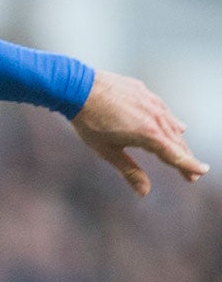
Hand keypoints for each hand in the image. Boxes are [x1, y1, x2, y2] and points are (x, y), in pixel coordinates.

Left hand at [71, 71, 207, 195]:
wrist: (79, 88)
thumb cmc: (90, 123)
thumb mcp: (108, 152)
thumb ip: (129, 171)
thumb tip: (144, 192)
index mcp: (150, 134)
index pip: (175, 155)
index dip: (189, 166)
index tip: (201, 173)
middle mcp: (157, 117)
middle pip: (176, 141)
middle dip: (184, 158)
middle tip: (191, 174)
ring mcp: (153, 102)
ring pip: (171, 125)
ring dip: (178, 140)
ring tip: (182, 152)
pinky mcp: (145, 93)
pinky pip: (163, 111)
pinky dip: (169, 122)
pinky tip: (173, 126)